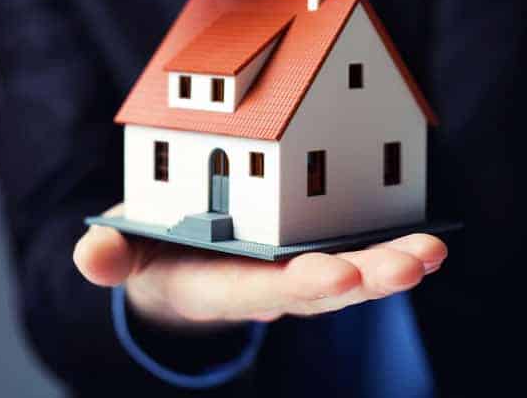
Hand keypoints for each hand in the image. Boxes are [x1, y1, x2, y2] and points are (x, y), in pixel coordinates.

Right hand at [73, 205, 446, 327]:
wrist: (177, 265)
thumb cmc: (151, 249)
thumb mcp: (125, 249)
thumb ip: (112, 254)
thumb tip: (93, 258)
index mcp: (220, 284)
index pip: (264, 290)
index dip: (302, 285)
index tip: (340, 275)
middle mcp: (266, 283)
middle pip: (323, 289)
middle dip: (369, 280)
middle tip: (414, 264)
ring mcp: (294, 270)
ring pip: (350, 274)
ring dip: (393, 265)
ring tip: (434, 251)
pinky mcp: (311, 250)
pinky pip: (355, 250)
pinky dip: (390, 244)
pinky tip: (429, 236)